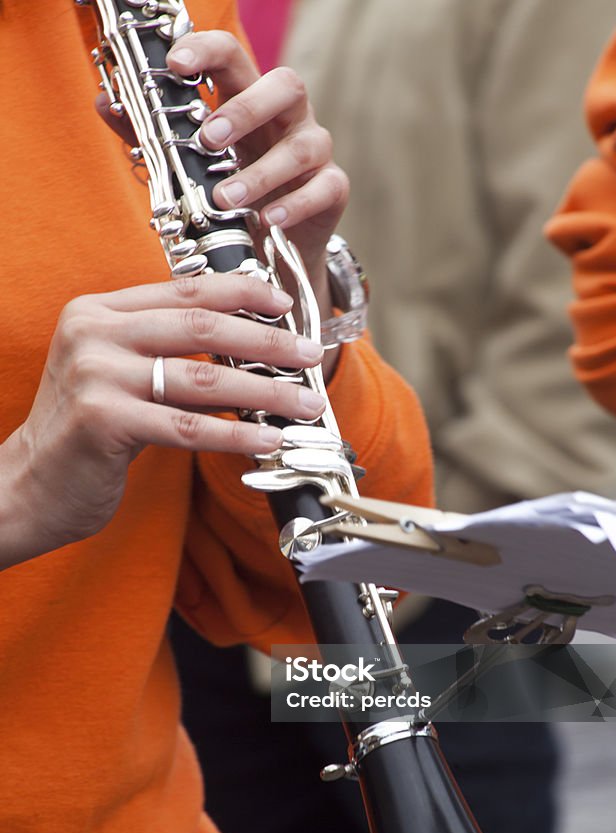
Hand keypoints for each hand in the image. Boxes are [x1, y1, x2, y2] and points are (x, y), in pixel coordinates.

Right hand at [0, 275, 324, 567]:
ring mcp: (96, 375)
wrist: (29, 484)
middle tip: (310, 355)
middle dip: (267, 342)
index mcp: (99, 311)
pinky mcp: (103, 420)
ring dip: (265, 392)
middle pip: (201, 328)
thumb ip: (164, 350)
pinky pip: (186, 427)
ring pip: (202, 378)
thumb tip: (245, 344)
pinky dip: (234, 434)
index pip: (184, 290)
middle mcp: (94, 333)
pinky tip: (268, 440)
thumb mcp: (118, 373)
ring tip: (305, 403)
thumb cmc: (86, 431)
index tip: (285, 305)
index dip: (242, 293)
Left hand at [165, 32, 348, 314]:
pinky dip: (295, 204)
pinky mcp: (332, 189)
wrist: (274, 248)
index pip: (234, 56)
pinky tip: (267, 220)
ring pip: (302, 145)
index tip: (178, 64)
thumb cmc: (231, 192)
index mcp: (249, 100)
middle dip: (247, 109)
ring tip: (225, 199)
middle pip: (286, 86)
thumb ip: (150, 134)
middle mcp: (288, 119)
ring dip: (261, 172)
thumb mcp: (191, 164)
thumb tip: (104, 104)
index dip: (208, 51)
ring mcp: (315, 152)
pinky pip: (323, 188)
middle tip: (209, 139)